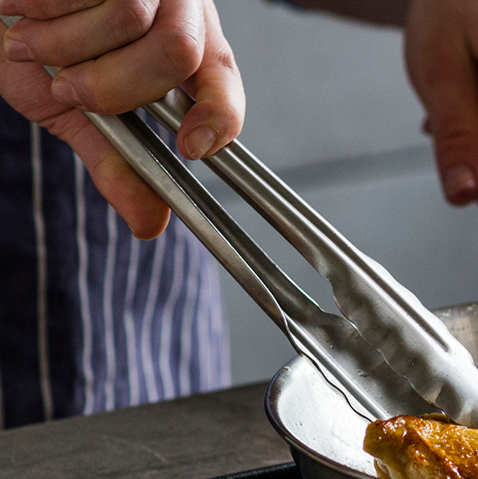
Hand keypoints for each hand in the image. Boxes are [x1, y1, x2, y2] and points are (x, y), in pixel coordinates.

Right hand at [0, 0, 243, 237]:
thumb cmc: (32, 41)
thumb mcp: (74, 108)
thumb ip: (114, 158)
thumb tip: (149, 225)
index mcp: (183, 44)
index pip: (222, 79)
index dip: (219, 115)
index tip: (191, 148)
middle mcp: (174, 2)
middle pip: (177, 51)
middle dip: (114, 86)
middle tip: (66, 86)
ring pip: (131, 19)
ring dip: (67, 45)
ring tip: (30, 40)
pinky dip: (43, 8)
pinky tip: (23, 8)